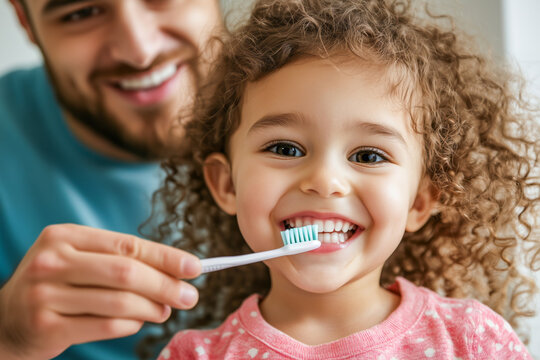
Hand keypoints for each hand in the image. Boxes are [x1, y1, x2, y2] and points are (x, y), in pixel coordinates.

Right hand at [0, 224, 200, 359]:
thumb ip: (121, 261)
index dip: (166, 257)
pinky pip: (104, 325)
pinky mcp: (46, 325)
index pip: (128, 245)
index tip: (195, 267)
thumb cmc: (58, 284)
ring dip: (152, 308)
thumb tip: (177, 272)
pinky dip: (130, 325)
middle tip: (190, 296)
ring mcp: (45, 294)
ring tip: (166, 311)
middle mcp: (52, 261)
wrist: (7, 320)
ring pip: (118, 301)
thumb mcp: (81, 260)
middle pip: (126, 272)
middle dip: (165, 285)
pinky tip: (139, 322)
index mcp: (65, 236)